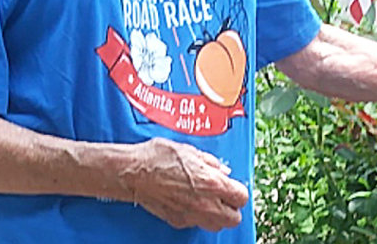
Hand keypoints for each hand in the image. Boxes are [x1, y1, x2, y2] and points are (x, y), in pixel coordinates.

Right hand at [132, 137, 248, 231]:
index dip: (238, 190)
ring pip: (217, 225)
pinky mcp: (178, 221)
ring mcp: (191, 215)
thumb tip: (223, 171)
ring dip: (218, 215)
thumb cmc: (159, 156)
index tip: (233, 185)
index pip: (241, 197)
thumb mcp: (190, 150)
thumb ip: (211, 162)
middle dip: (232, 207)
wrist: (134, 173)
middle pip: (234, 218)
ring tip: (209, 200)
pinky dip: (199, 216)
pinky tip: (191, 202)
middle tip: (223, 194)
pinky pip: (197, 224)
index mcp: (211, 182)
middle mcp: (204, 203)